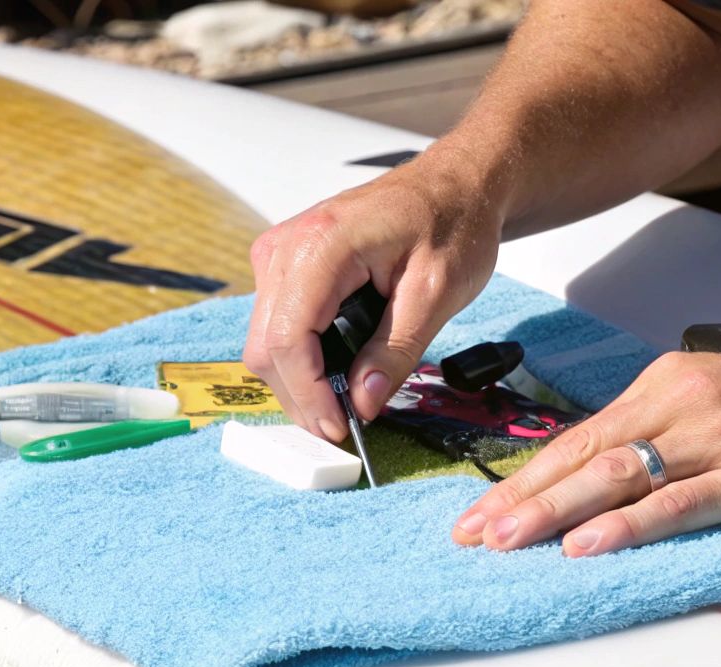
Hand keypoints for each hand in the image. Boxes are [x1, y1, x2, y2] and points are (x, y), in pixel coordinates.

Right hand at [243, 149, 505, 438]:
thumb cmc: (451, 223)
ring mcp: (280, 254)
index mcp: (322, 246)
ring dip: (302, 380)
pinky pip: (279, 324)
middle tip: (346, 425)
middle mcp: (287, 246)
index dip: (308, 395)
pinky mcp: (287, 265)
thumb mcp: (438, 293)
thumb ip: (396, 351)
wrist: (454, 186)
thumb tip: (363, 403)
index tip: (340, 428)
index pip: (287, 339)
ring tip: (350, 398)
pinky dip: (304, 357)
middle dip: (302, 396)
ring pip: (267, 341)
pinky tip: (342, 367)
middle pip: (266, 347)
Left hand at [451, 339, 720, 555]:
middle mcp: (681, 405)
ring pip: (616, 478)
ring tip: (507, 541)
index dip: (525, 476)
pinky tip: (589, 544)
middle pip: (583, 456)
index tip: (482, 507)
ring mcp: (713, 441)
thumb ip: (667, 425)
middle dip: (520, 499)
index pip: (581, 436)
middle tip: (472, 533)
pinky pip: (676, 505)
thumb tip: (613, 464)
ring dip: (553, 513)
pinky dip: (627, 525)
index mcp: (669, 382)